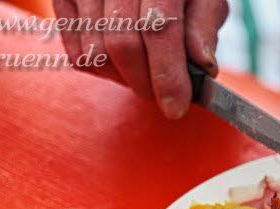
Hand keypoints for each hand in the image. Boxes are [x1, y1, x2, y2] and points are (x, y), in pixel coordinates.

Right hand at [53, 0, 227, 118]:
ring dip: (124, 80)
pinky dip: (101, 70)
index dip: (167, 75)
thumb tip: (203, 68)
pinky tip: (121, 66)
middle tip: (162, 96)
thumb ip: (204, 30)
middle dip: (145, 84)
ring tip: (144, 76)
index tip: (176, 108)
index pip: (159, 29)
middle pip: (123, 45)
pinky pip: (75, 51)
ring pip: (95, 52)